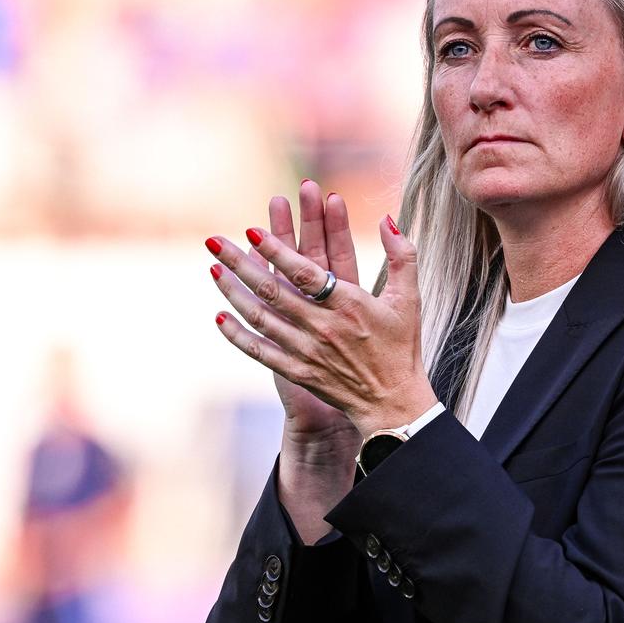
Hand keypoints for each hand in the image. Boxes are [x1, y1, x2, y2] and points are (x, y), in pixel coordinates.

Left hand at [207, 189, 436, 438]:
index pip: (305, 273)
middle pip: (273, 291)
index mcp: (350, 304)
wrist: (393, 403)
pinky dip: (237, 335)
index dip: (276, 250)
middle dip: (240, 263)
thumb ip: (401, 256)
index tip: (251, 230)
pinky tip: (220, 316)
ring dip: (233, 292)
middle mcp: (324, 327)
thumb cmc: (401, 347)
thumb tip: (385, 219)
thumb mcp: (410, 298)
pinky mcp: (298, 372)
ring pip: (261, 317)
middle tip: (213, 241)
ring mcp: (307, 351)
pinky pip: (260, 352)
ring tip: (213, 268)